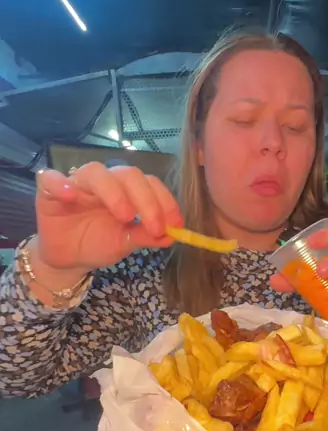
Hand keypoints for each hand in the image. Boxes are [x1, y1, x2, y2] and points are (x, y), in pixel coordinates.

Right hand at [34, 163, 181, 273]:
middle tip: (153, 226)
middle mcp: (104, 182)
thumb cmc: (98, 243)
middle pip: (127, 174)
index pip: (149, 183)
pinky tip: (70, 197)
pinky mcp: (49, 191)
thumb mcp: (126, 243)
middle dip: (146, 199)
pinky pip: (50, 179)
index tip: (175, 224)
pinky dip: (60, 184)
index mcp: (126, 190)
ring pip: (96, 172)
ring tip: (124, 216)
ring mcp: (77, 183)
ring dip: (113, 191)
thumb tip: (173, 235)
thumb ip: (146, 235)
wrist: (69, 259)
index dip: (164, 201)